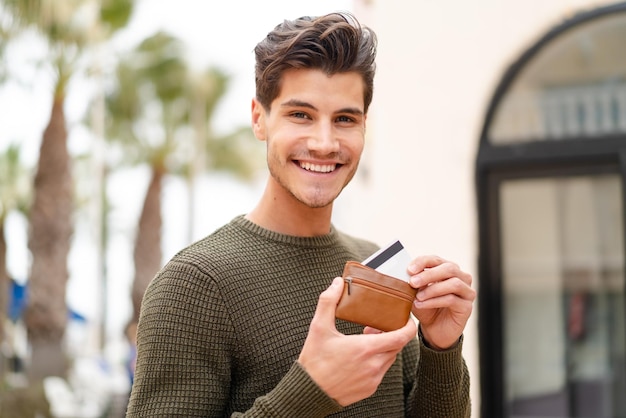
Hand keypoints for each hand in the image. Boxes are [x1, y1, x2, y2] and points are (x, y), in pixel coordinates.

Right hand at [298, 277, 416, 405]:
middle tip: (376, 327)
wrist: (309, 391)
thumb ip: (328, 301)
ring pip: (389, 359)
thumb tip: (337, 283)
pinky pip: (381, 372)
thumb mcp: (319, 327)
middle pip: (396, 346)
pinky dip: (377, 361)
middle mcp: (373, 365)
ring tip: (367, 340)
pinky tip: (361, 357)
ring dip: (384, 348)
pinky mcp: (369, 388)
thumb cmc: (314, 361)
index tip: (407, 320)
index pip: (401, 337)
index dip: (409, 327)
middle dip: (391, 334)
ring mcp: (373, 378)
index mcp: (365, 348)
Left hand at [408, 255, 474, 349]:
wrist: (434, 330)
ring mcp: (467, 292)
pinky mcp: (467, 307)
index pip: (436, 259)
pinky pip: (452, 300)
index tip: (409, 269)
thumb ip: (414, 283)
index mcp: (447, 269)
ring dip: (432, 289)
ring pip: (453, 283)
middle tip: (412, 282)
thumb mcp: (417, 293)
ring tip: (417, 297)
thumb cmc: (426, 308)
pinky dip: (434, 301)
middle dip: (428, 274)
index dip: (423, 262)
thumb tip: (405, 274)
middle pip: (449, 268)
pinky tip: (421, 304)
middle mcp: (461, 278)